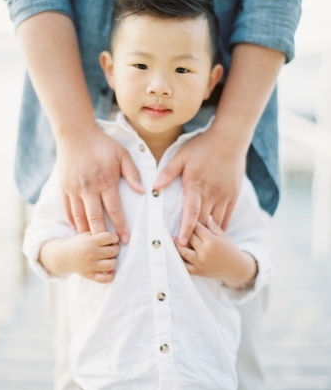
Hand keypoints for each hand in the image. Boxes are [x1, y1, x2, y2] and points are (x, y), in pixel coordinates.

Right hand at [40, 231, 119, 282]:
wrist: (65, 256)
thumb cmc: (80, 243)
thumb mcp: (88, 234)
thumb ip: (101, 234)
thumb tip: (119, 236)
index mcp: (92, 241)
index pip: (110, 237)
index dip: (114, 237)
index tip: (113, 239)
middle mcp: (92, 253)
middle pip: (113, 251)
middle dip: (115, 248)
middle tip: (111, 248)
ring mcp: (91, 265)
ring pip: (111, 265)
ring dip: (113, 261)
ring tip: (110, 258)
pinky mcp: (90, 275)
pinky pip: (105, 279)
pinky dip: (110, 276)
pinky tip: (109, 270)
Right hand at [57, 125, 143, 242]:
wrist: (75, 134)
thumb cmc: (102, 144)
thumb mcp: (122, 154)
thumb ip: (133, 173)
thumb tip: (143, 191)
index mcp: (105, 181)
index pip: (114, 209)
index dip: (120, 226)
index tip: (125, 239)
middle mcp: (88, 188)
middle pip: (95, 219)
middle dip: (103, 236)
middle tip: (110, 248)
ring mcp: (74, 189)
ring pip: (79, 218)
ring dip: (87, 233)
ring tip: (95, 244)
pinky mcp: (64, 188)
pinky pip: (68, 210)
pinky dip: (73, 222)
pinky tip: (80, 231)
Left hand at [154, 125, 244, 244]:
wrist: (230, 140)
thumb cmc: (203, 147)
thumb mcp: (181, 155)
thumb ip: (168, 172)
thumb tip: (154, 187)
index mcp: (196, 184)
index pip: (191, 211)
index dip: (186, 229)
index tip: (182, 243)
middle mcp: (212, 193)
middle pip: (203, 221)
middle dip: (195, 236)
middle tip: (186, 250)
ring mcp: (225, 195)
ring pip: (216, 221)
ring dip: (208, 235)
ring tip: (200, 247)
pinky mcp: (234, 195)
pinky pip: (227, 216)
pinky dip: (221, 227)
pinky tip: (214, 236)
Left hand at [174, 216, 256, 287]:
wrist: (236, 269)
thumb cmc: (230, 250)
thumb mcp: (224, 236)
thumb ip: (213, 226)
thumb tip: (206, 214)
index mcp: (212, 241)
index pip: (197, 228)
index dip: (191, 222)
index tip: (186, 217)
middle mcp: (205, 251)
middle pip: (189, 238)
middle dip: (184, 231)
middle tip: (178, 225)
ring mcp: (201, 263)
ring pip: (183, 251)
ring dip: (177, 244)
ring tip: (173, 238)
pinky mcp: (198, 271)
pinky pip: (185, 266)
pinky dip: (179, 260)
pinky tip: (176, 253)